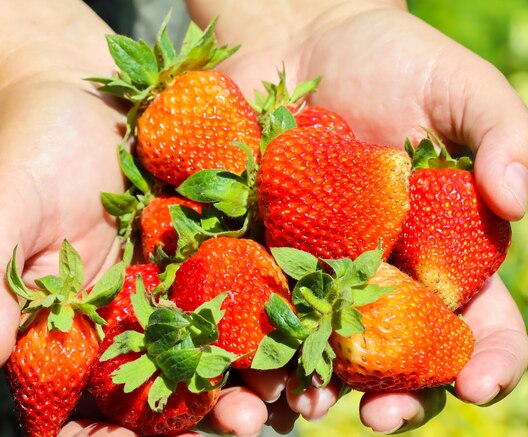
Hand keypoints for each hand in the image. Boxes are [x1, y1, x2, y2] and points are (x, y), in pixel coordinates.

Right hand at [0, 3, 301, 436]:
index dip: (114, 435)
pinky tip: (317, 328)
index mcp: (85, 326)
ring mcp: (193, 283)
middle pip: (180, 382)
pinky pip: (263, 286)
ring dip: (265, 373)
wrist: (89, 92)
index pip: (98, 402)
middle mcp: (144, 315)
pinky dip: (288, 311)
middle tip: (246, 421)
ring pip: (232, 344)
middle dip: (213, 410)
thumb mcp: (6, 206)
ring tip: (299, 396)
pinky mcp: (232, 246)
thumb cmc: (31, 144)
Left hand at [188, 0, 527, 432]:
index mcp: (445, 257)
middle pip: (398, 361)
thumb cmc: (395, 59)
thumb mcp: (463, 87)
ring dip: (308, 393)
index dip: (490, 361)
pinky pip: (251, 316)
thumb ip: (507, 136)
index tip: (479, 384)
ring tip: (295, 406)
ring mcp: (315, 277)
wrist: (301, 39)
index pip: (482, 327)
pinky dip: (242, 350)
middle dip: (395, 398)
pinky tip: (233, 370)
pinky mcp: (256, 258)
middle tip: (379, 415)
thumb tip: (518, 202)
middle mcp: (382, 282)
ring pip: (319, 356)